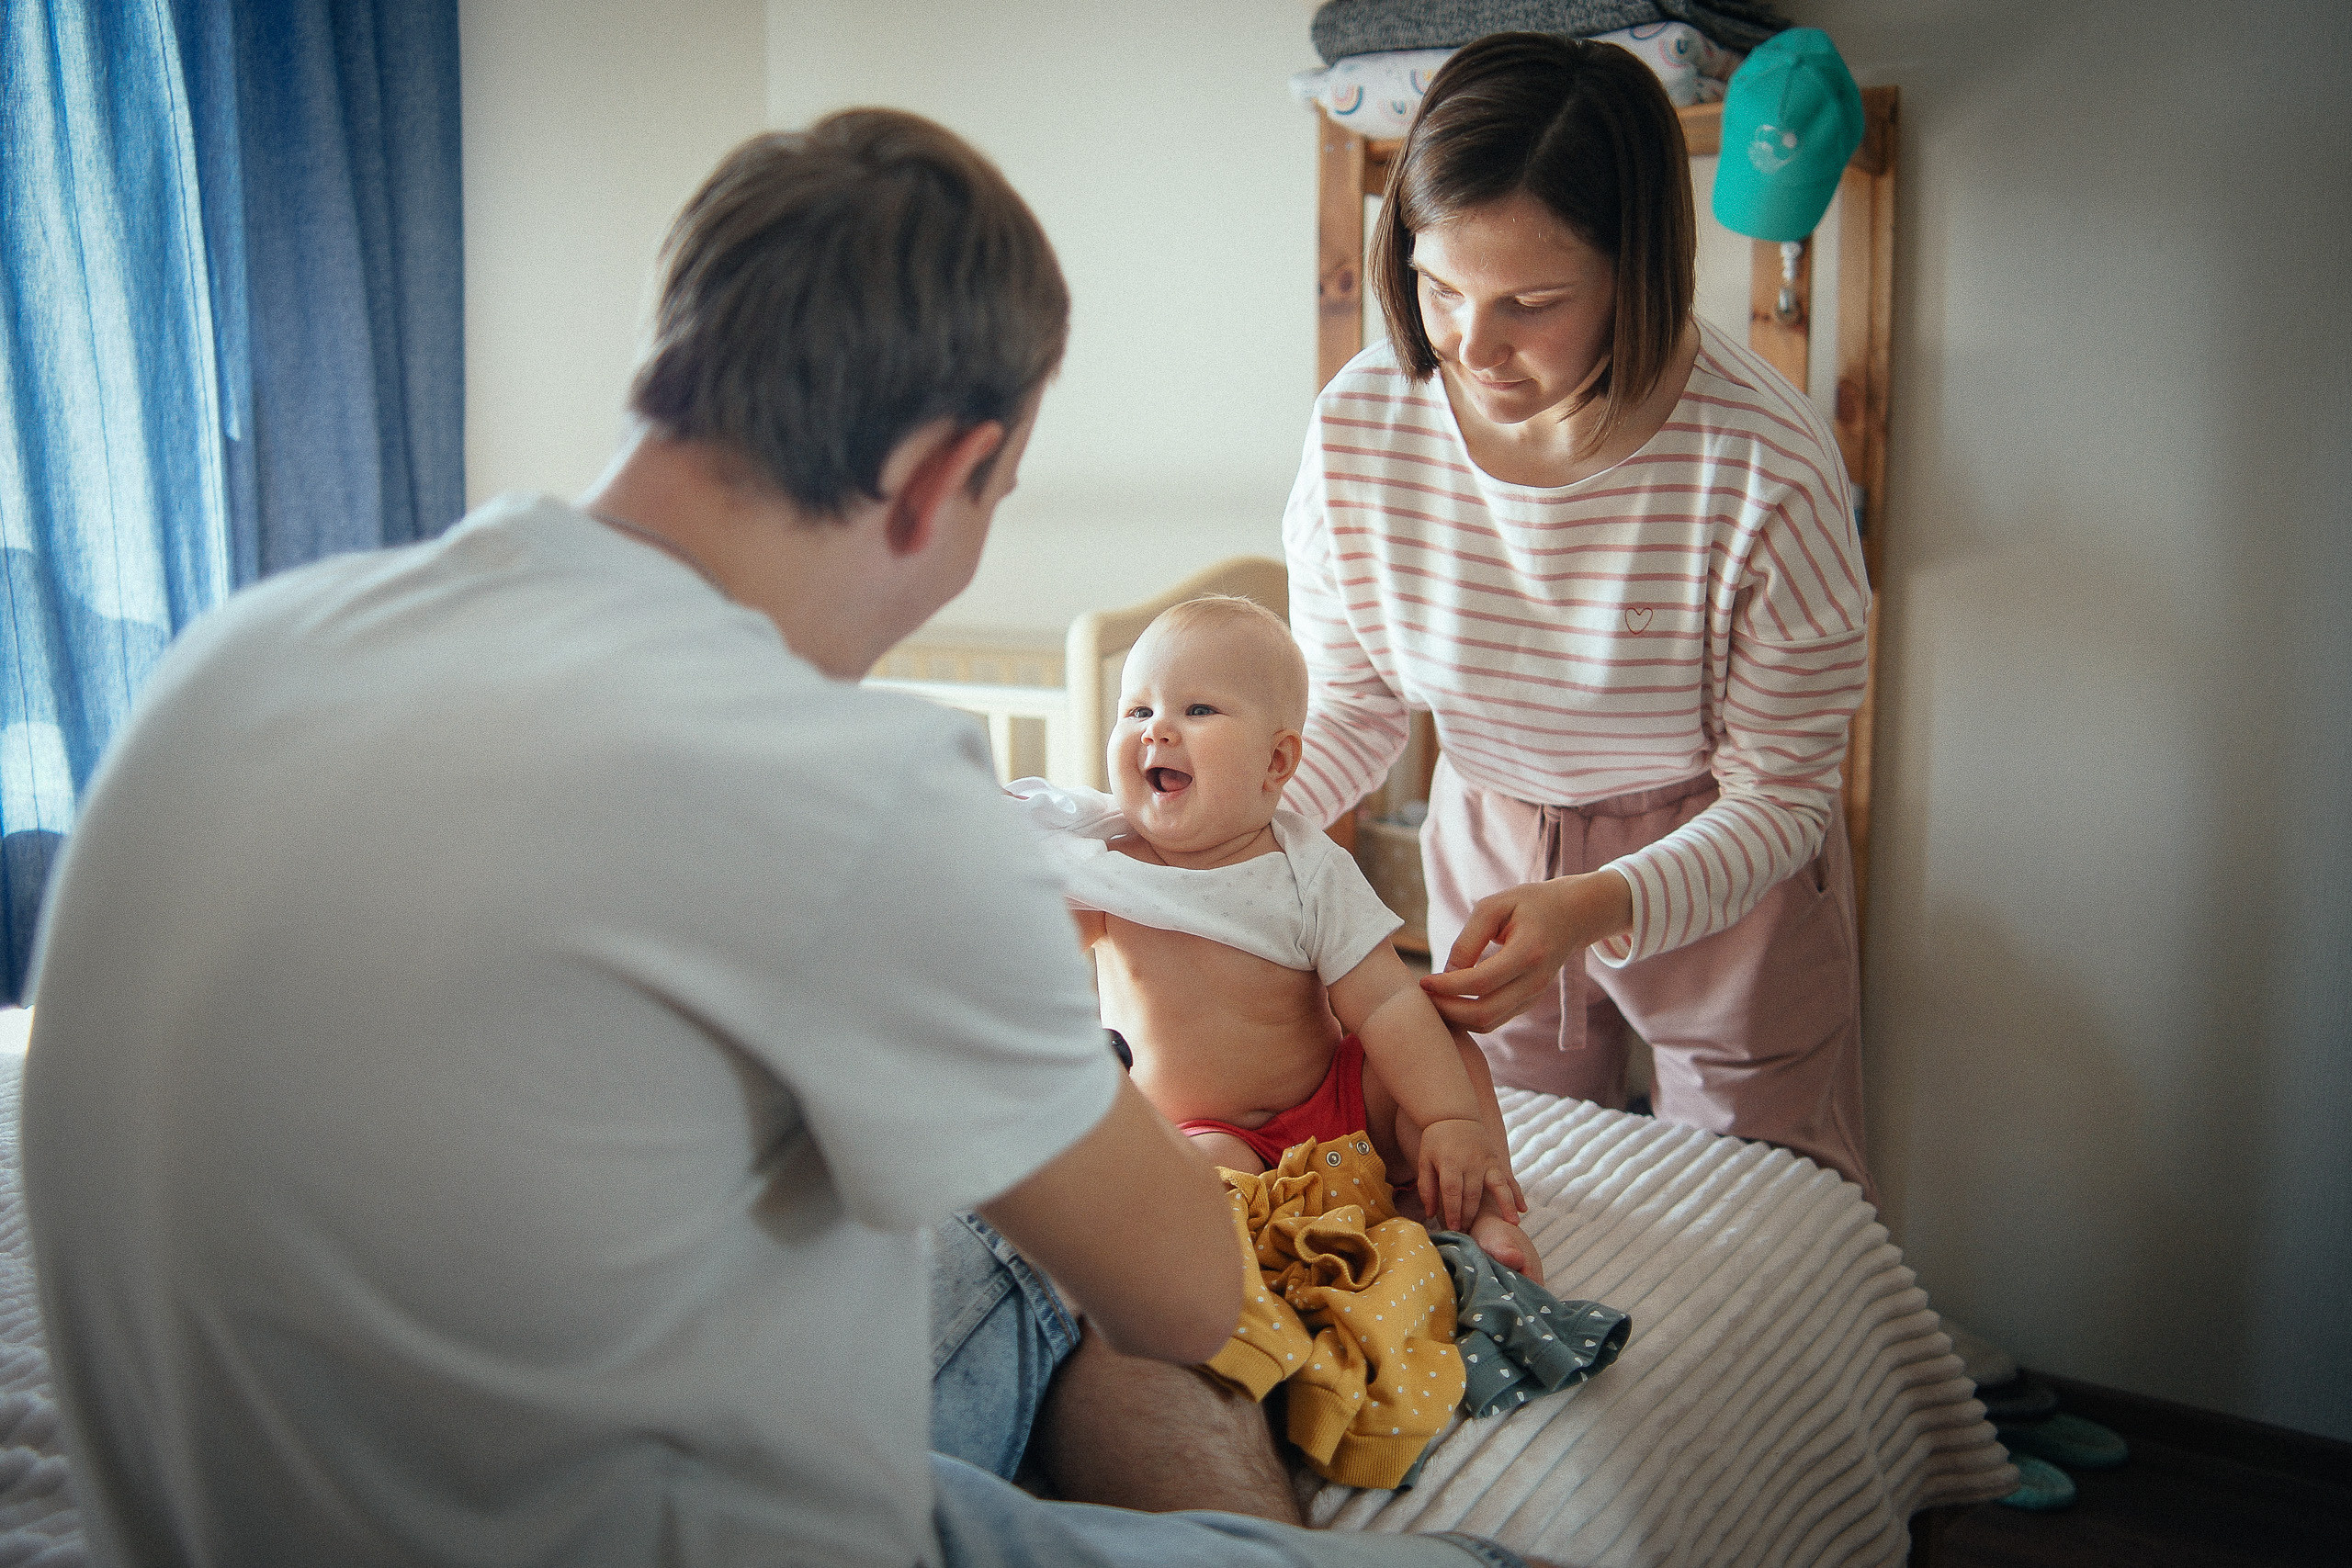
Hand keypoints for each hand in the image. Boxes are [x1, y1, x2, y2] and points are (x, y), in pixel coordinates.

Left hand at [1414, 1117, 1520, 1233]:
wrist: (1454, 1115)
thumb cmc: (1436, 1142)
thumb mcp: (1424, 1161)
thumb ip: (1426, 1187)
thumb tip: (1430, 1214)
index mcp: (1450, 1162)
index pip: (1452, 1191)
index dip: (1453, 1212)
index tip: (1453, 1229)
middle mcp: (1472, 1162)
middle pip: (1473, 1194)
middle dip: (1471, 1216)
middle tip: (1469, 1235)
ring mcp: (1487, 1161)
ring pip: (1498, 1186)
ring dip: (1505, 1206)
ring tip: (1512, 1225)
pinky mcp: (1497, 1161)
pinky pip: (1509, 1179)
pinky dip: (1517, 1194)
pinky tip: (1523, 1209)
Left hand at [1419, 870, 1633, 1034]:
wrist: (1572, 916)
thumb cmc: (1529, 905)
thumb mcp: (1495, 906)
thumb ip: (1468, 940)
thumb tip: (1446, 974)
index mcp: (1528, 952)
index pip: (1481, 982)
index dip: (1447, 986)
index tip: (1423, 981)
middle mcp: (1535, 981)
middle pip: (1484, 1013)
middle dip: (1447, 1010)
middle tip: (1423, 996)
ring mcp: (1534, 996)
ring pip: (1489, 1023)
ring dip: (1456, 1018)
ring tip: (1432, 1000)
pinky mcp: (1529, 1002)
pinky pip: (1495, 1019)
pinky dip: (1469, 1018)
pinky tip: (1450, 1002)